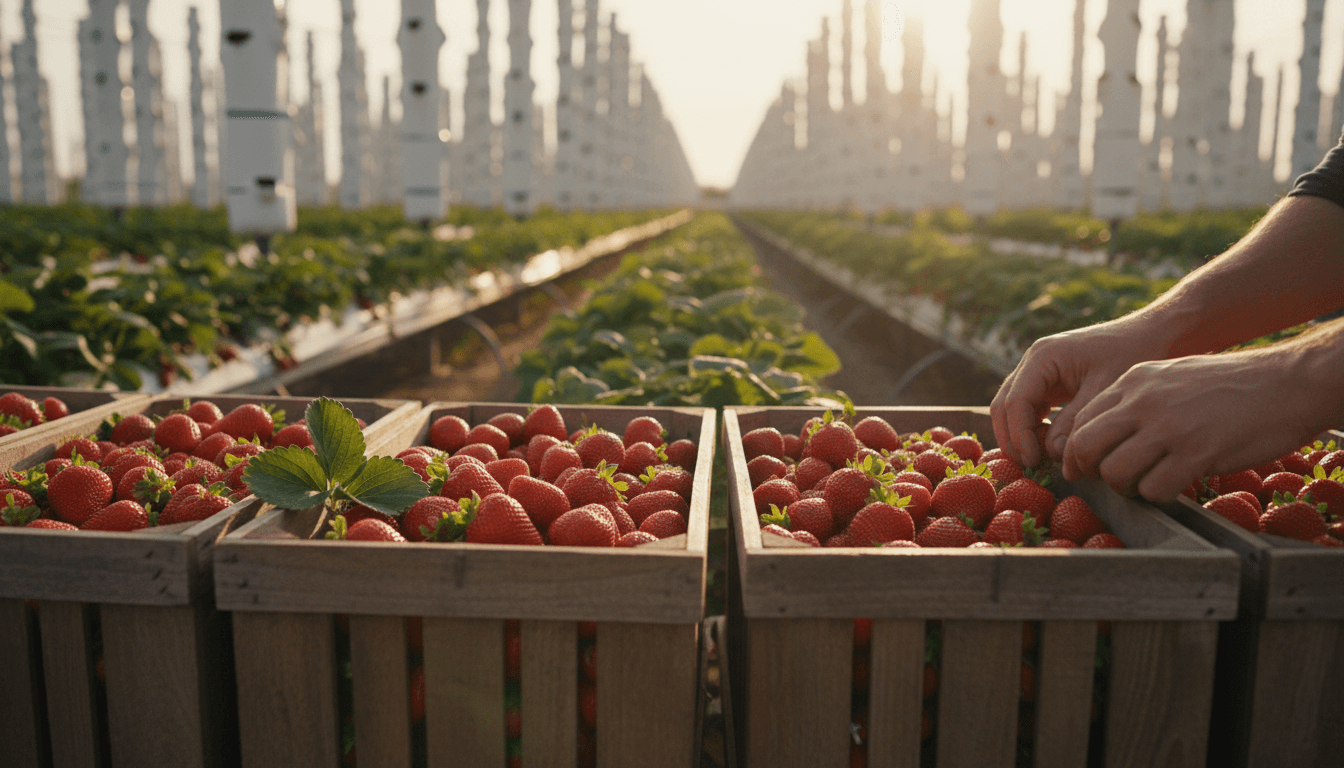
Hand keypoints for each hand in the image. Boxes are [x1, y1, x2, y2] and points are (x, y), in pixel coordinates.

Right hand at [991, 316, 1170, 467]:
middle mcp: (1032, 362)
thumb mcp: (1104, 390)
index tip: (1034, 463)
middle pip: (1004, 406)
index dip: (1019, 437)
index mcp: (1042, 357)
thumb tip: (1050, 454)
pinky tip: (1050, 448)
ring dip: (1020, 437)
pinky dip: (1032, 431)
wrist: (1149, 335)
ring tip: (1041, 461)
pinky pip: (1028, 410)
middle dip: (1013, 439)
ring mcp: (1037, 372)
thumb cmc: (1131, 354)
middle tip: (1031, 468)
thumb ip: (1075, 422)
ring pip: (1011, 410)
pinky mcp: (1047, 384)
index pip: (1015, 403)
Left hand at [1061, 346, 1324, 501]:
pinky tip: (1175, 485)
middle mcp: (1144, 402)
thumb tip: (1104, 435)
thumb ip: (1136, 400)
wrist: (1285, 383)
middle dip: (1087, 471)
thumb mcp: (1171, 376)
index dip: (1076, 450)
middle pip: (1085, 446)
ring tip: (1145, 484)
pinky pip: (1155, 489)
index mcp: (1134, 381)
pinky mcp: (1196, 453)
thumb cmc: (1229, 385)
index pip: (1082, 420)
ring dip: (1126, 488)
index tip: (1082, 467)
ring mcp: (1169, 427)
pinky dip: (1159, 495)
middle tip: (1104, 483)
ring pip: (1114, 472)